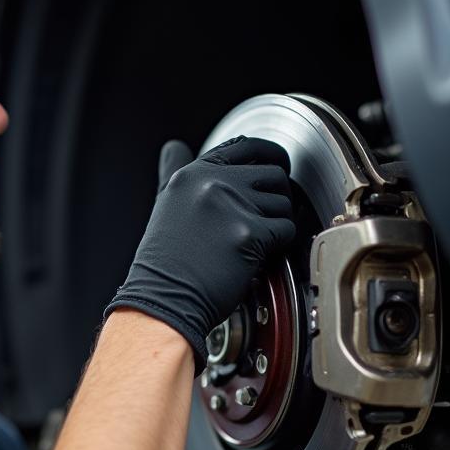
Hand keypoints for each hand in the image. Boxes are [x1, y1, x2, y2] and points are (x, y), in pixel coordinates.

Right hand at [104, 136, 295, 370]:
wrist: (163, 301)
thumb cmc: (164, 264)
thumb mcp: (166, 205)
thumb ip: (176, 172)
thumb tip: (174, 148)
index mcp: (192, 174)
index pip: (245, 147)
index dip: (268, 157)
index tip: (275, 166)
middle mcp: (211, 183)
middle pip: (272, 174)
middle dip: (276, 197)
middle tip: (265, 217)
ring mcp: (231, 206)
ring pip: (283, 203)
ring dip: (277, 223)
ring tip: (254, 242)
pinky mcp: (249, 234)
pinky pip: (286, 230)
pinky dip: (280, 245)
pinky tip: (258, 255)